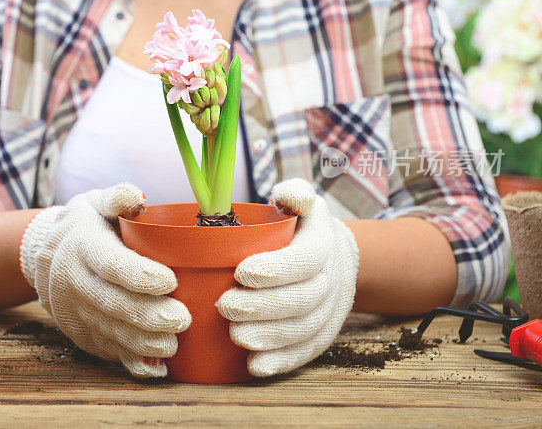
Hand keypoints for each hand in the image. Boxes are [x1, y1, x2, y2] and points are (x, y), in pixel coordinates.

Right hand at [19, 184, 190, 377]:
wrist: (42, 256)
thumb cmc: (84, 226)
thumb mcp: (94, 203)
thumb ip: (116, 198)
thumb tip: (135, 197)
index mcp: (82, 246)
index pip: (110, 263)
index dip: (139, 275)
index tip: (170, 281)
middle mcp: (73, 282)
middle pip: (111, 303)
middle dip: (147, 315)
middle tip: (182, 319)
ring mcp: (75, 312)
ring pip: (110, 331)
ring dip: (142, 342)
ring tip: (173, 345)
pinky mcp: (81, 335)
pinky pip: (106, 351)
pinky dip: (130, 362)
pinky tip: (155, 368)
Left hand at [217, 178, 358, 376]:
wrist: (335, 257)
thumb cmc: (302, 226)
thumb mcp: (302, 201)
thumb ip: (294, 194)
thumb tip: (286, 195)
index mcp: (323, 244)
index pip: (305, 260)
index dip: (276, 269)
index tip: (240, 272)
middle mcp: (332, 280)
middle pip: (302, 299)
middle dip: (263, 307)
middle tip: (226, 306)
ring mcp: (330, 311)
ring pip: (303, 330)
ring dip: (269, 337)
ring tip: (236, 336)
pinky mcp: (322, 335)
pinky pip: (305, 352)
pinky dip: (281, 362)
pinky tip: (254, 366)